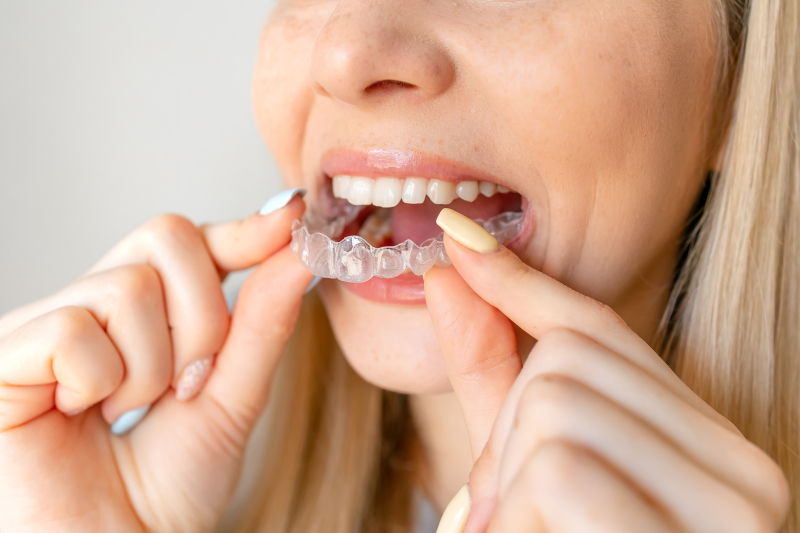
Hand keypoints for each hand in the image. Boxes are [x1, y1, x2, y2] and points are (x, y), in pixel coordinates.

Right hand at [0, 193, 312, 531]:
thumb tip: (297, 252)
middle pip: (167, 237)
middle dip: (203, 318)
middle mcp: (93, 305)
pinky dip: (100, 382)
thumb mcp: (231, 400)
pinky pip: (74, 329)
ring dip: (152, 366)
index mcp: (144, 314)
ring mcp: (45, 325)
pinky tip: (82, 415)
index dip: (241, 229)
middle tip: (186, 385)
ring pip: (129, 286)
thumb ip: (261, 326)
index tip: (291, 219)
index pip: (192, 241)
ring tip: (126, 412)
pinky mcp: (5, 354)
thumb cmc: (168, 490)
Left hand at [424, 212, 789, 532]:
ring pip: (555, 412)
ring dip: (507, 487)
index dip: (521, 284)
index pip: (601, 333)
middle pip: (566, 368)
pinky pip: (560, 473)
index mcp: (711, 449)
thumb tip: (448, 274)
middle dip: (503, 434)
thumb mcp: (525, 481)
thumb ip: (492, 379)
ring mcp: (736, 512)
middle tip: (509, 516)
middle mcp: (745, 470)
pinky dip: (517, 517)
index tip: (459, 241)